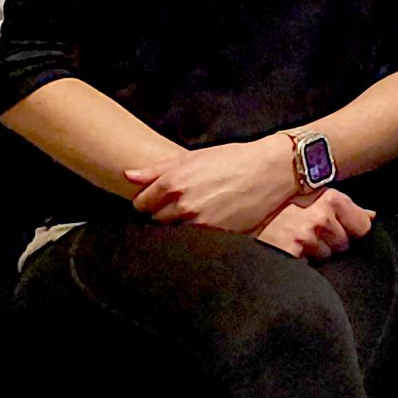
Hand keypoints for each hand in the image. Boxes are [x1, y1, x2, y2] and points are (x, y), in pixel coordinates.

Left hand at [125, 135, 294, 231]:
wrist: (270, 171)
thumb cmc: (232, 160)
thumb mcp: (193, 157)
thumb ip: (157, 170)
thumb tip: (128, 176)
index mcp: (173, 183)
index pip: (141, 204)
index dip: (148, 201)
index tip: (157, 199)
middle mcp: (182, 205)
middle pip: (156, 220)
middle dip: (164, 213)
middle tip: (180, 204)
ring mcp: (200, 223)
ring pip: (176, 231)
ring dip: (182, 224)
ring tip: (199, 211)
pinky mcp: (217, 236)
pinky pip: (197, 240)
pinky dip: (200, 234)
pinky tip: (212, 219)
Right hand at [255, 188, 372, 260]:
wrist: (244, 210)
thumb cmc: (281, 202)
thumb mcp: (314, 195)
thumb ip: (345, 207)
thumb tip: (372, 217)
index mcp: (330, 198)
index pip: (363, 227)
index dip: (350, 230)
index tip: (334, 227)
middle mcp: (321, 216)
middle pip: (345, 244)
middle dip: (331, 242)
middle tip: (306, 231)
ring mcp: (306, 236)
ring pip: (328, 257)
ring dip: (315, 252)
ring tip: (295, 239)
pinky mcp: (291, 252)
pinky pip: (310, 265)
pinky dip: (301, 262)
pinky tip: (289, 250)